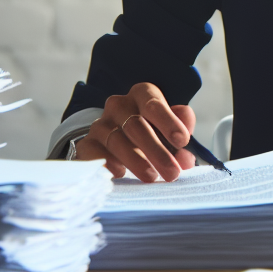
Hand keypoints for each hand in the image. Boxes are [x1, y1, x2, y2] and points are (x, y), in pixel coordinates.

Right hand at [75, 82, 195, 182]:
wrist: (118, 136)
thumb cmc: (152, 128)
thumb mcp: (170, 124)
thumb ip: (181, 134)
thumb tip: (186, 157)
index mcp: (142, 94)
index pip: (153, 104)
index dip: (168, 122)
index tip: (183, 141)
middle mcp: (118, 105)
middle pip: (135, 125)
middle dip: (156, 150)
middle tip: (172, 172)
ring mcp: (100, 124)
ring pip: (116, 141)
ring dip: (136, 161)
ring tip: (152, 177)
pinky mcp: (86, 144)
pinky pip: (94, 154)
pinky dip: (108, 163)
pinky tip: (121, 173)